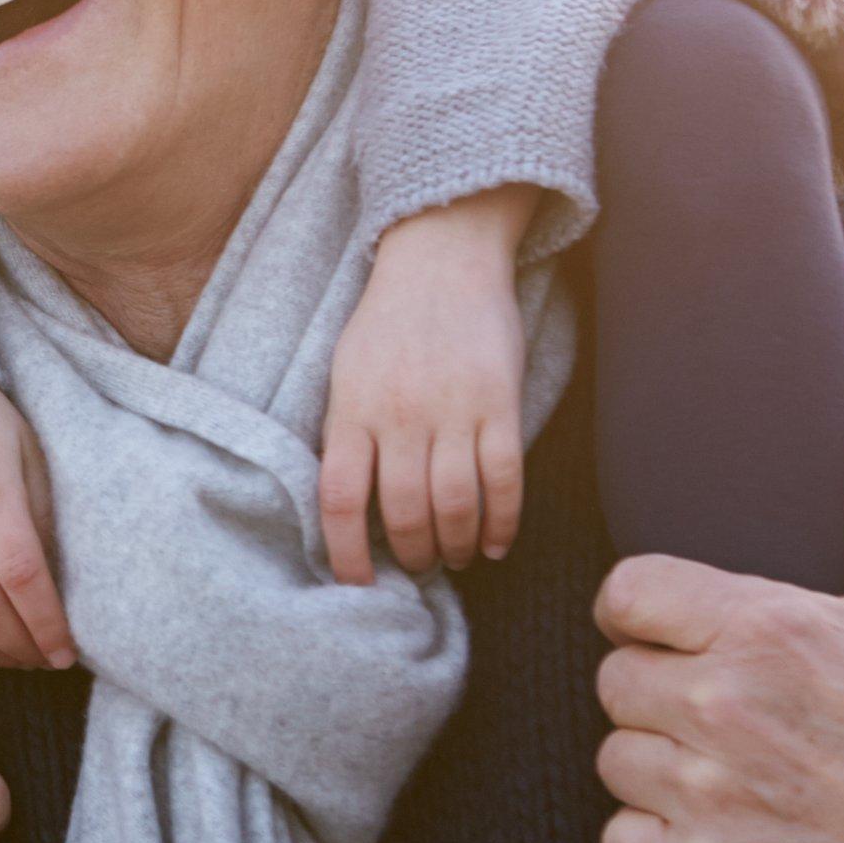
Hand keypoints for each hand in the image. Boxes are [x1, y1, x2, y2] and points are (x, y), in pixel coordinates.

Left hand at [321, 186, 535, 581]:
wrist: (441, 258)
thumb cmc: (387, 321)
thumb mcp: (345, 371)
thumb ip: (346, 430)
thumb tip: (347, 503)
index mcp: (352, 409)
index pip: (339, 499)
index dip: (346, 553)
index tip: (357, 583)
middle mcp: (399, 415)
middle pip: (403, 511)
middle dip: (412, 554)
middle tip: (418, 567)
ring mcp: (452, 409)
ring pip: (455, 504)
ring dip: (457, 545)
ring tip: (455, 558)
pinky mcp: (499, 402)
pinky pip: (504, 479)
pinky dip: (503, 522)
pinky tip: (496, 544)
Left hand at [592, 398, 843, 842]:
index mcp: (770, 628)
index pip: (625, 593)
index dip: (650, 617)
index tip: (689, 641)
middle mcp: (729, 704)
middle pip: (614, 679)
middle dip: (663, 696)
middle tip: (732, 718)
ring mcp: (714, 793)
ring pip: (615, 760)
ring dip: (660, 770)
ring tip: (737, 775)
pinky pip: (620, 841)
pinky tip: (722, 833)